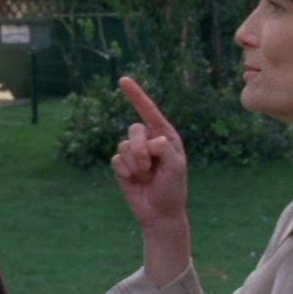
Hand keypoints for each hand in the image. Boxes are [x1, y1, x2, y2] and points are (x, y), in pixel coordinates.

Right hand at [111, 77, 187, 232]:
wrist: (160, 213)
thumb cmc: (173, 188)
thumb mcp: (176, 167)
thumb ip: (165, 149)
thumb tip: (151, 140)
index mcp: (165, 136)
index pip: (149, 112)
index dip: (136, 95)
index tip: (123, 80)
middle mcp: (148, 141)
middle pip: (134, 129)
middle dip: (139, 149)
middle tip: (148, 167)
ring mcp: (134, 153)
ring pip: (124, 145)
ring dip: (134, 164)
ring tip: (145, 177)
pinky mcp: (122, 166)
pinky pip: (116, 159)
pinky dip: (125, 172)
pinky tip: (134, 181)